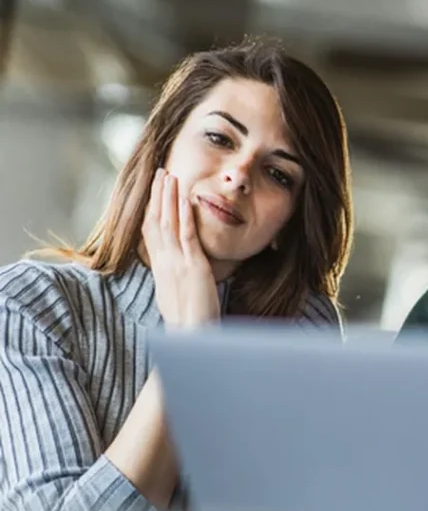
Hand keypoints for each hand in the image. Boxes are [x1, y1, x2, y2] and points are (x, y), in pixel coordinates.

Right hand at [141, 168, 219, 329]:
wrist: (191, 337)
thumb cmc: (188, 322)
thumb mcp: (175, 294)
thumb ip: (174, 278)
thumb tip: (176, 271)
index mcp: (160, 268)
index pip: (151, 232)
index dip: (151, 209)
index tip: (153, 191)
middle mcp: (164, 262)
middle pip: (155, 221)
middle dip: (157, 195)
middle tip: (160, 173)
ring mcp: (177, 263)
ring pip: (168, 223)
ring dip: (168, 198)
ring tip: (170, 175)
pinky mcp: (193, 267)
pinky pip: (186, 236)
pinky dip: (184, 216)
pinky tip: (185, 199)